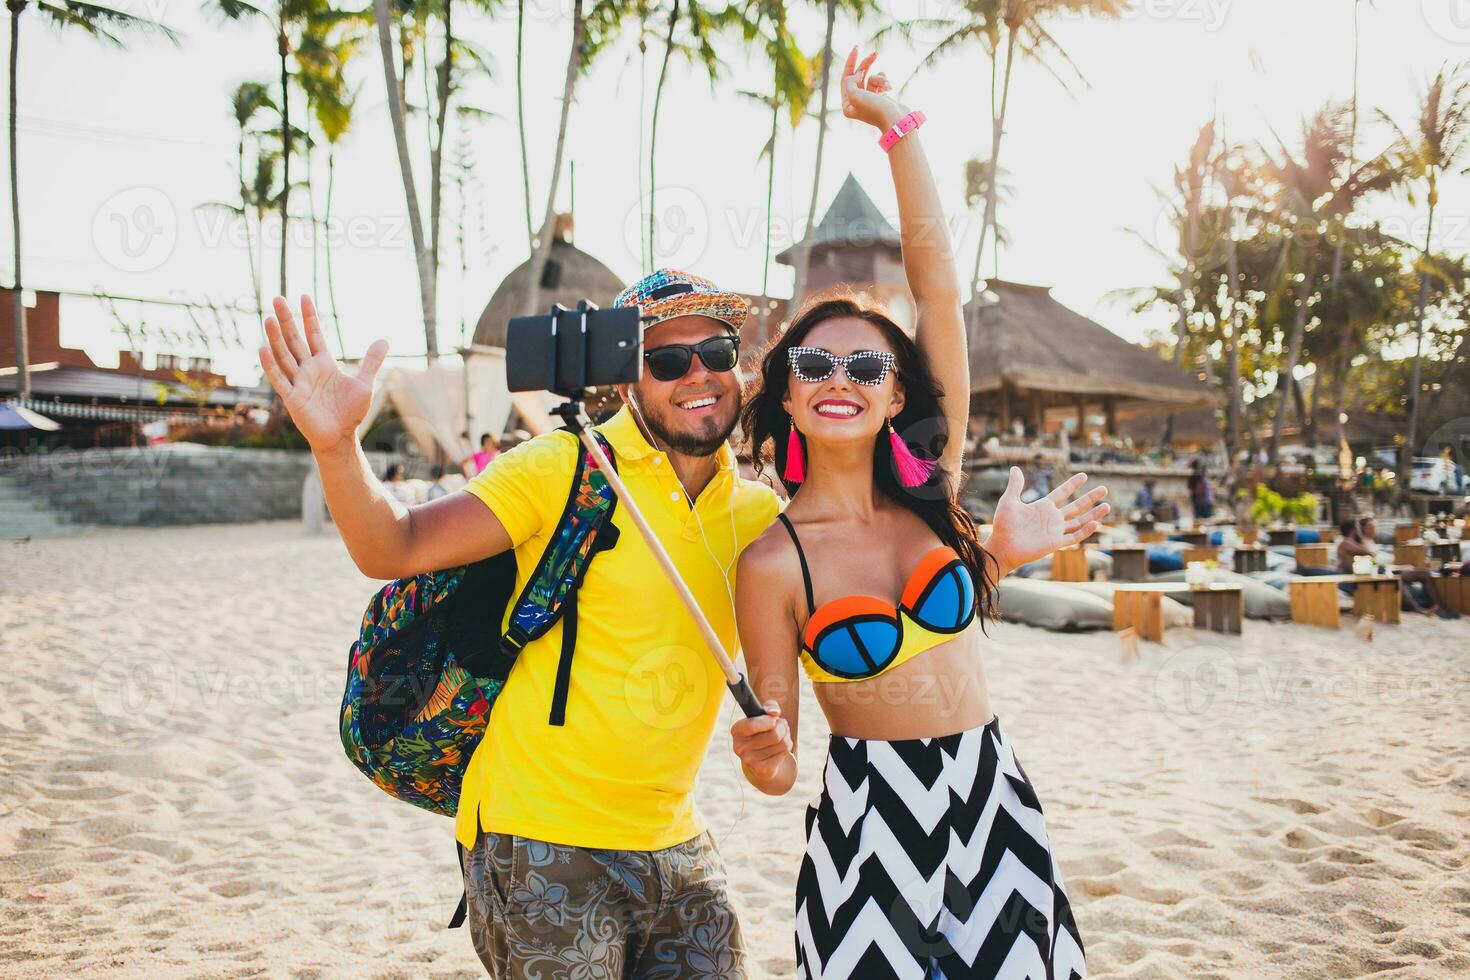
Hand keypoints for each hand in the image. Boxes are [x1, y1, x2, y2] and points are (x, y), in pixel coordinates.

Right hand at [257, 295, 387, 455]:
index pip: (314, 334)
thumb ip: (371, 361)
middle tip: (277, 298)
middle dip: (287, 320)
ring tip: (269, 318)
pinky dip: (271, 365)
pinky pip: (279, 379)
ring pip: (284, 355)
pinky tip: (263, 349)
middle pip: (294, 340)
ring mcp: (298, 382)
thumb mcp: (364, 383)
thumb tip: (384, 339)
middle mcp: (308, 370)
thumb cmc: (350, 412)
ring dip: (276, 338)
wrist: (340, 437)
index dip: (309, 316)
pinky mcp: (292, 397)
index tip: (304, 296)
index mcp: (324, 364)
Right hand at [730, 700, 792, 782]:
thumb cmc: (763, 729)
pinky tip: (780, 749)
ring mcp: (749, 761)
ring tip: (781, 737)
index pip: (752, 725)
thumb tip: (774, 713)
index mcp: (737, 730)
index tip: (774, 719)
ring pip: (782, 744)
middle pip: (774, 734)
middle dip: (783, 727)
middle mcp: (739, 747)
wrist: (761, 756)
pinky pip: (784, 754)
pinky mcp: (762, 770)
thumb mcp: (764, 714)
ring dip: (787, 737)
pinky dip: (787, 749)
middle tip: (781, 726)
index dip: (768, 721)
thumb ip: (770, 707)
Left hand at [840, 45, 907, 131]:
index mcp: (847, 104)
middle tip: (875, 54)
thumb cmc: (875, 109)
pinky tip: (889, 88)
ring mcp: (869, 100)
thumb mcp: (855, 95)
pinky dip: (885, 82)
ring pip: (872, 78)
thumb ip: (850, 81)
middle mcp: (856, 102)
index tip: (857, 48)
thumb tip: (858, 75)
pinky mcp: (881, 98)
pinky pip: (880, 82)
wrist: (896, 120)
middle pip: (858, 75)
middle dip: (866, 64)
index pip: (846, 77)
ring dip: (879, 79)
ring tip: (886, 86)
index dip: (851, 62)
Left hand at [989, 467, 1110, 571]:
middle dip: (1090, 498)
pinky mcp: (1055, 543)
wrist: (1002, 546)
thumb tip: (1015, 468)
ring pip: (1079, 521)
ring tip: (1107, 505)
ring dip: (1093, 514)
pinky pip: (1074, 537)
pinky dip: (1085, 531)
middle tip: (1104, 489)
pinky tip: (1095, 524)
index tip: (1084, 475)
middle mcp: (1052, 518)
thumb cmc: (1003, 525)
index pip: (1062, 493)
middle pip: (1076, 506)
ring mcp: (1055, 531)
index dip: (1072, 484)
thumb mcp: (1009, 501)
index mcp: (1043, 507)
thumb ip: (1015, 485)